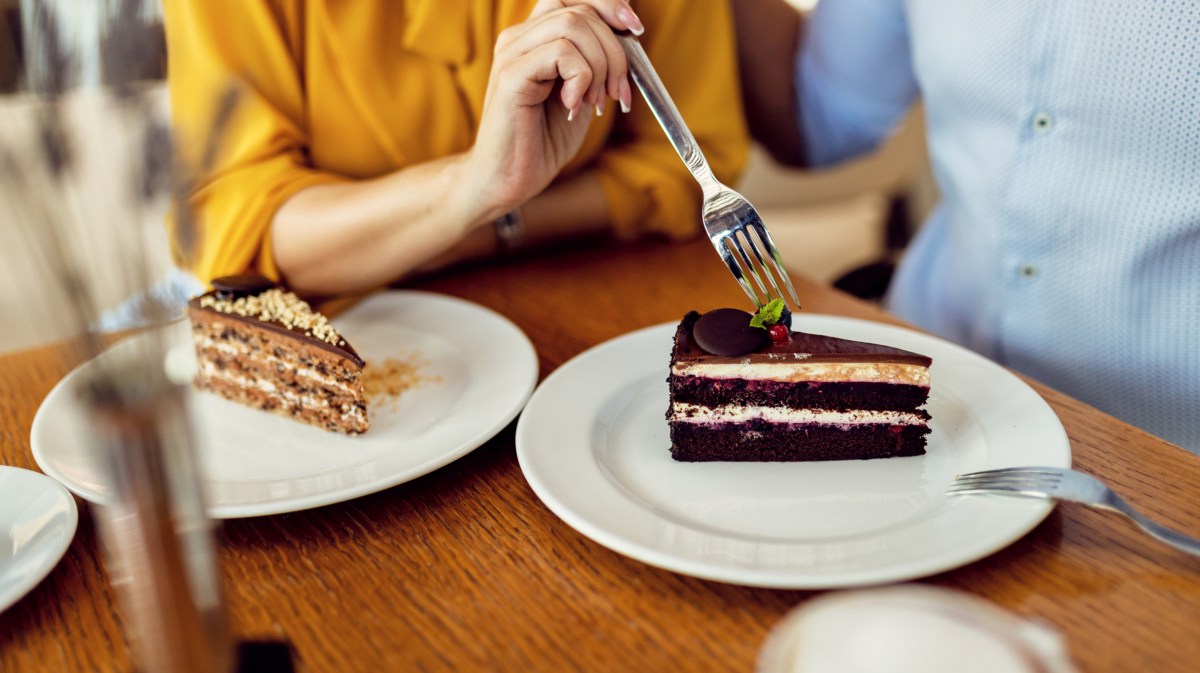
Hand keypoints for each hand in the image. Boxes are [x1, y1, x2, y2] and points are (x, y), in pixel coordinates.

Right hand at [460, 0, 643, 223]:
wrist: (509, 179)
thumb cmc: (543, 140)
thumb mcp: (583, 93)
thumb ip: (598, 62)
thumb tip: (630, 34)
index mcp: (535, 37)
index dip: (609, 4)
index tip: (635, 30)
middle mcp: (519, 38)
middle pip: (580, 10)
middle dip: (615, 49)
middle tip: (619, 92)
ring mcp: (512, 54)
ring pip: (574, 26)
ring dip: (600, 65)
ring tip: (595, 102)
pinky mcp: (510, 76)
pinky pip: (561, 53)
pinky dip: (582, 79)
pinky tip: (573, 107)